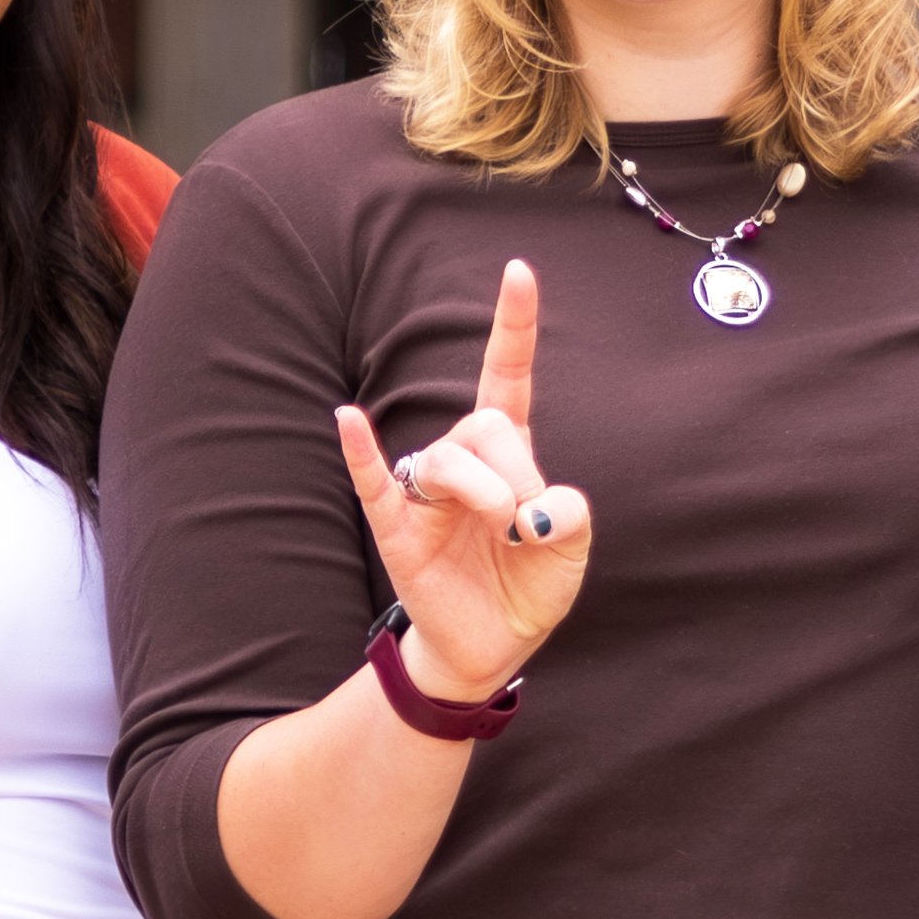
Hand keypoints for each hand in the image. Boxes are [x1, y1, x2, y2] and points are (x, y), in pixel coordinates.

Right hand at [334, 259, 592, 704]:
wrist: (493, 648)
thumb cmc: (529, 584)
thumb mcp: (571, 546)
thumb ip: (568, 513)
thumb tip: (528, 509)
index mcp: (509, 454)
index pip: (506, 375)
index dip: (513, 325)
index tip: (518, 270)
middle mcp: (464, 462)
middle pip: (483, 423)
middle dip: (516, 468)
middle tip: (526, 522)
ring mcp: (426, 495)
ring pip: (447, 457)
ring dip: (484, 488)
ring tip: (502, 526)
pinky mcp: (398, 530)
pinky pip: (374, 482)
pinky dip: (361, 452)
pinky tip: (347, 420)